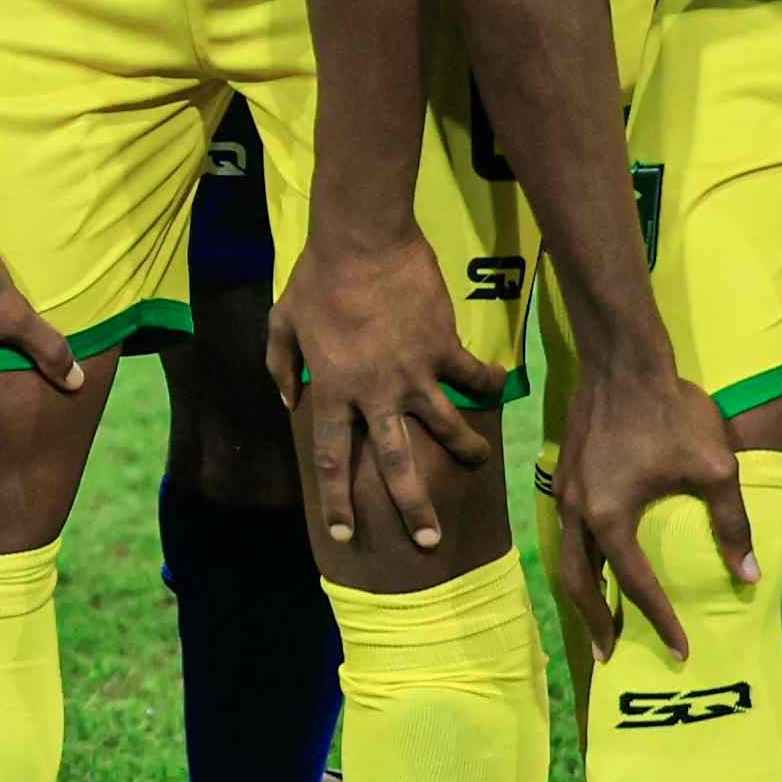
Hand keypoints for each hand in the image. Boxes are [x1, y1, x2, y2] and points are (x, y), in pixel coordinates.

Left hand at [266, 228, 503, 556]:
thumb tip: (288, 400)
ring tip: (479, 465)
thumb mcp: (283, 321)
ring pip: (446, 428)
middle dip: (413, 507)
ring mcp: (413, 373)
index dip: (335, 500)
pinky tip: (500, 385)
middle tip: (428, 541)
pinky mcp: (443, 347)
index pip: (331, 458)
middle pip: (395, 464)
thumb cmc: (318, 278)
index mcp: (333, 390)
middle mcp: (374, 393)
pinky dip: (488, 382)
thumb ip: (281, 365)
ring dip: (466, 451)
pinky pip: (472, 376)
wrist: (362, 240)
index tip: (343, 535)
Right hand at [551, 348, 752, 662]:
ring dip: (581, 593)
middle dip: (596, 623)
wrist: (623, 357)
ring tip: (596, 618)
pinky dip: (577, 559)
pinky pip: (566, 531)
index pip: (636, 586)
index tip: (679, 651)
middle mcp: (578, 512)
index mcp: (611, 518)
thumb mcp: (714, 468)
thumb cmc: (671, 410)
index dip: (659, 622)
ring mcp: (566, 491)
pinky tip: (593, 560)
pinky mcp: (565, 473)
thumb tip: (750, 576)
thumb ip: (731, 525)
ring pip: (566, 558)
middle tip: (610, 656)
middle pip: (578, 584)